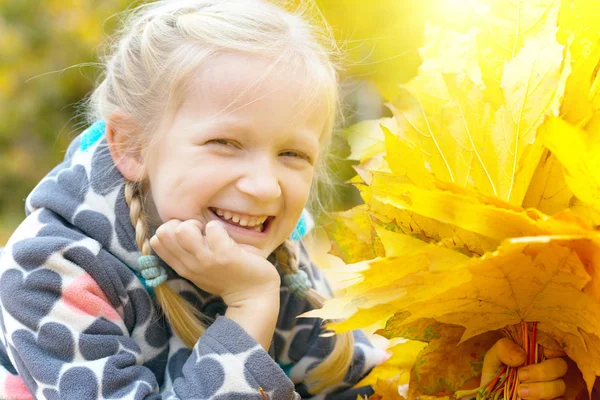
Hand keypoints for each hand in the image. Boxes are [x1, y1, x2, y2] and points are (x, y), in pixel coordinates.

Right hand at [150, 219, 280, 306]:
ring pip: (183, 230)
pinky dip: (220, 227)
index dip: (171, 229)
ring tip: (210, 233)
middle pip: (163, 232)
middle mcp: (190, 265)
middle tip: (200, 232)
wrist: (255, 296)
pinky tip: (227, 238)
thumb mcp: (201, 270)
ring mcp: (206, 261)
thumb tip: (179, 229)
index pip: (156, 241)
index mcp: (183, 267)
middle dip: (181, 223)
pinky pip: (213, 228)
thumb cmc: (229, 277)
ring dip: (198, 224)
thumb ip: (188, 254)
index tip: (190, 235)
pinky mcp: (224, 256)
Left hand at [481, 338, 567, 398]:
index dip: (554, 348)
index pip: (555, 345)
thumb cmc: (496, 373)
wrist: (492, 395)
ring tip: (520, 392)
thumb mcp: (493, 358)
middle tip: (521, 376)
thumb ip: (503, 349)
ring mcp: (552, 386)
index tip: (545, 353)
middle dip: (543, 371)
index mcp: (536, 352)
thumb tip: (522, 355)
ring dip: (541, 390)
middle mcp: (548, 368)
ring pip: (560, 386)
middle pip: (561, 366)